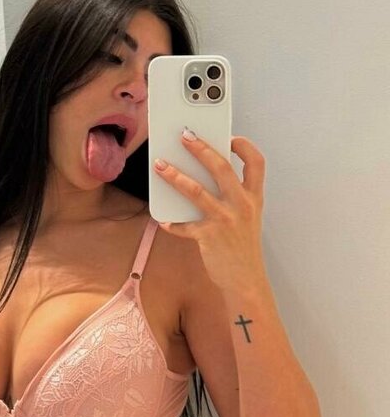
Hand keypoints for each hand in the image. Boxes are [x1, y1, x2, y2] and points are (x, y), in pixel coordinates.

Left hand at [153, 131, 267, 292]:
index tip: (230, 136)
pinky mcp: (209, 236)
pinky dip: (171, 222)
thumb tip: (201, 176)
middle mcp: (242, 205)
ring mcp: (225, 220)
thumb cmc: (243, 248)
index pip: (257, 163)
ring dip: (175, 176)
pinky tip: (163, 220)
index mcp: (253, 198)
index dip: (245, 146)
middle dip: (201, 148)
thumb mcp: (246, 218)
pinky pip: (184, 225)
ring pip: (196, 190)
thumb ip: (231, 197)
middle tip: (185, 135)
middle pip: (222, 167)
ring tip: (160, 166)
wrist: (246, 281)